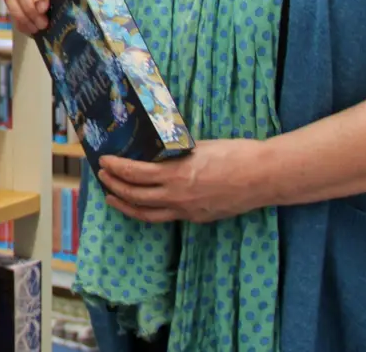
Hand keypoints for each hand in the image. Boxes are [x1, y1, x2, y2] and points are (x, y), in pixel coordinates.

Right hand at [3, 0, 67, 33]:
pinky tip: (32, 31)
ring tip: (36, 29)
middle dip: (29, 8)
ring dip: (21, 15)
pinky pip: (10, 9)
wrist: (73, 6)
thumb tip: (77, 13)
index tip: (43, 9)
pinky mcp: (16, 1)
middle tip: (42, 24)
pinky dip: (20, 22)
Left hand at [96, 140, 273, 223]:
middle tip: (102, 177)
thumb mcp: (199, 147)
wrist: (263, 177)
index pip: (135, 173)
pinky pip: (167, 217)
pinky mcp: (198, 218)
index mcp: (176, 175)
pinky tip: (145, 204)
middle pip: (135, 196)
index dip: (116, 168)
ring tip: (112, 198)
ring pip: (147, 214)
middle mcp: (177, 197)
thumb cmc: (235, 154)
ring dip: (126, 205)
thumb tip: (158, 152)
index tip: (104, 161)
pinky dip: (150, 211)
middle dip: (114, 186)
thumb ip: (176, 154)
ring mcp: (188, 211)